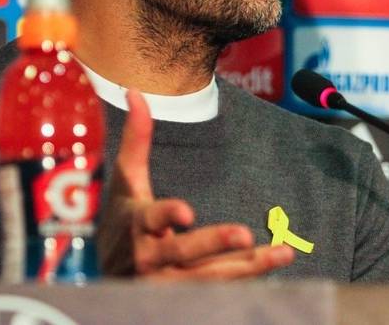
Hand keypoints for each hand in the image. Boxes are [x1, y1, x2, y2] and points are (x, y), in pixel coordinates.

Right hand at [98, 89, 294, 278]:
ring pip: (210, 278)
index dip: (168, 215)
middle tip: (245, 236)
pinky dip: (247, 281)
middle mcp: (151, 258)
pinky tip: (274, 264)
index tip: (187, 211)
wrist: (106, 274)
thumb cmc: (120, 218)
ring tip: (283, 253)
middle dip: (215, 244)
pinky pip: (219, 291)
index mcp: (137, 224)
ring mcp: (167, 283)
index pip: (152, 218)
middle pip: (185, 252)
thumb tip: (135, 91)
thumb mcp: (124, 180)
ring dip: (248, 268)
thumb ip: (136, 139)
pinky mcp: (183, 298)